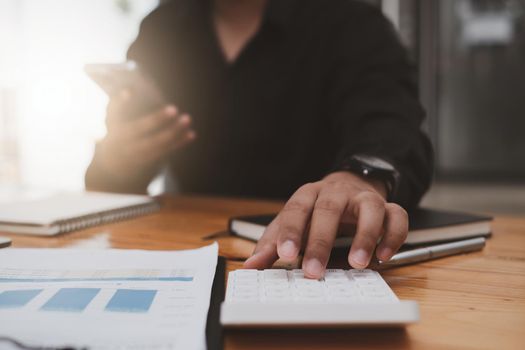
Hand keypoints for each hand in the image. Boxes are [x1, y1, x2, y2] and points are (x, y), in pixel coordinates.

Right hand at [99, 90, 194, 176]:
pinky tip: (191, 134)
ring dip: (173, 132)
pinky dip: (179, 143)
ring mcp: (136, 153)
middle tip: (173, 108)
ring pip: (156, 143)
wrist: (115, 170)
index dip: (119, 102)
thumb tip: (133, 88)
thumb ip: (119, 106)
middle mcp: (122, 142)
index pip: (112, 113)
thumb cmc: (118, 136)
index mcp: (113, 127)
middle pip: (138, 130)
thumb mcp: (113, 123)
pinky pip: (166, 151)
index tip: (129, 90)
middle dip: (156, 119)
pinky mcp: (149, 161)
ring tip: (187, 118)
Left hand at [243, 171, 407, 278]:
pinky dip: (393, 236)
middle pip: (328, 210)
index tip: (284, 255)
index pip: (297, 208)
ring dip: (365, 236)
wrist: (349, 183)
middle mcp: (337, 192)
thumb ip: (272, 243)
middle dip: (321, 241)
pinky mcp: (387, 206)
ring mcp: (364, 198)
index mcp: (309, 194)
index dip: (291, 231)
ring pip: (370, 209)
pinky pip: (397, 216)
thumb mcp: (293, 221)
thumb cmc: (316, 209)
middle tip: (314, 270)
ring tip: (358, 263)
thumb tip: (250, 267)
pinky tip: (384, 256)